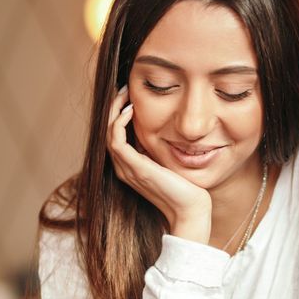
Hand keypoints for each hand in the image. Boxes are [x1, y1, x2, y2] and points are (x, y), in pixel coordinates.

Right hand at [108, 87, 211, 242]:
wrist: (190, 209)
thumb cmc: (185, 188)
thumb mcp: (167, 161)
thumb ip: (157, 149)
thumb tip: (157, 129)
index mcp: (130, 167)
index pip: (115, 136)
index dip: (117, 114)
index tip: (128, 96)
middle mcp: (124, 168)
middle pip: (107, 132)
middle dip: (113, 108)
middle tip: (123, 88)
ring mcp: (127, 169)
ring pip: (108, 134)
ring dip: (114, 111)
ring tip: (124, 94)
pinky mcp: (136, 168)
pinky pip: (116, 141)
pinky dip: (119, 123)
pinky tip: (130, 110)